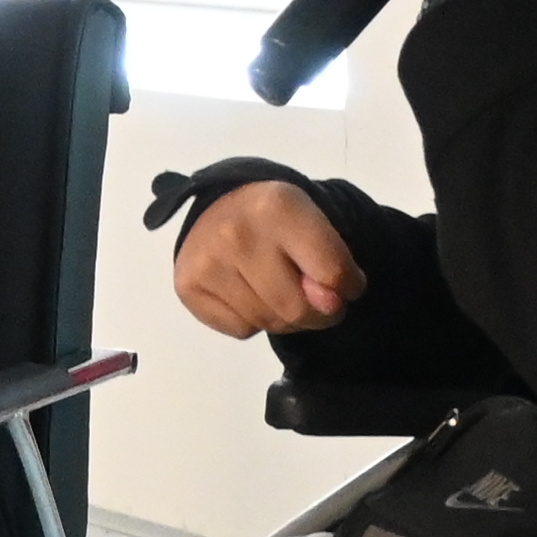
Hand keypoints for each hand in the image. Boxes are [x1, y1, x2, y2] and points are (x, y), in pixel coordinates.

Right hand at [173, 181, 366, 339]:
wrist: (221, 206)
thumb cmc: (277, 218)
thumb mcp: (316, 225)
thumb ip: (332, 264)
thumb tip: (326, 306)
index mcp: (278, 208)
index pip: (331, 273)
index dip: (349, 285)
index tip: (344, 280)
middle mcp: (237, 233)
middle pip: (296, 308)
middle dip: (317, 312)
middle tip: (312, 294)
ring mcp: (208, 262)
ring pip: (268, 323)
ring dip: (284, 318)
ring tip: (275, 288)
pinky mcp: (187, 287)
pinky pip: (241, 330)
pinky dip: (252, 321)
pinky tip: (246, 292)